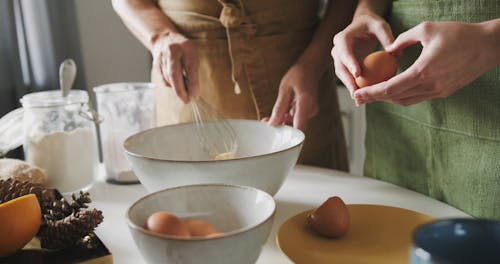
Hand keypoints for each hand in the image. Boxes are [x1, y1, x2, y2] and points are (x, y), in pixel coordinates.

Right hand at [153, 32, 199, 103]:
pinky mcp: (156, 65)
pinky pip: (164, 79)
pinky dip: (171, 85)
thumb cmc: (184, 50)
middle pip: (174, 74)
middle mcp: (172, 51)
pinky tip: (176, 84)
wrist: (164, 39)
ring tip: (184, 91)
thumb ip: (193, 71)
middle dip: (180, 90)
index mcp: (186, 47)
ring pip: (168, 79)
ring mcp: (162, 57)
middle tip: (187, 100)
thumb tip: (193, 92)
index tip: (195, 95)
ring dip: (177, 88)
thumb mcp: (193, 56)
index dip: (192, 83)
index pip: (190, 67)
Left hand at [264, 61, 319, 130]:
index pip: (299, 126)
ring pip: (294, 124)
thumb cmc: (298, 75)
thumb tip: (273, 123)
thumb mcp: (284, 88)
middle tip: (266, 123)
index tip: (277, 139)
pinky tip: (277, 115)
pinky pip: (296, 120)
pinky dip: (286, 119)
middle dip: (280, 128)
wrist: (311, 68)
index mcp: (306, 103)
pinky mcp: (307, 113)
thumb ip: (279, 107)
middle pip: (295, 127)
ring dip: (282, 123)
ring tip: (268, 119)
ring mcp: (310, 112)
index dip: (289, 136)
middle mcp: (310, 110)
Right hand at [331, 13, 394, 96]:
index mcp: (343, 38)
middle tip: (356, 93)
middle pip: (340, 67)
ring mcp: (339, 59)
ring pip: (342, 75)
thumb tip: (395, 54)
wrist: (362, 25)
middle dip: (347, 81)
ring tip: (359, 99)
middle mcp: (337, 49)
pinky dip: (355, 87)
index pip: (344, 52)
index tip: (358, 74)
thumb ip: (387, 38)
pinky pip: (348, 78)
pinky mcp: (344, 67)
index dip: (350, 63)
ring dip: (350, 87)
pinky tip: (363, 97)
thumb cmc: (372, 24)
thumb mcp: (381, 26)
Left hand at [354, 21, 498, 105]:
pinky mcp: (445, 92)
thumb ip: (402, 40)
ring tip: (372, 95)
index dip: (371, 93)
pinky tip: (393, 90)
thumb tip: (387, 51)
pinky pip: (418, 98)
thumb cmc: (458, 33)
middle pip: (395, 98)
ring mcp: (439, 91)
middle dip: (374, 98)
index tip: (356, 94)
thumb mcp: (426, 29)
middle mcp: (430, 85)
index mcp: (423, 71)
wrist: (489, 46)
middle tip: (358, 97)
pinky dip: (402, 96)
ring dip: (388, 99)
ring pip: (406, 100)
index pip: (390, 88)